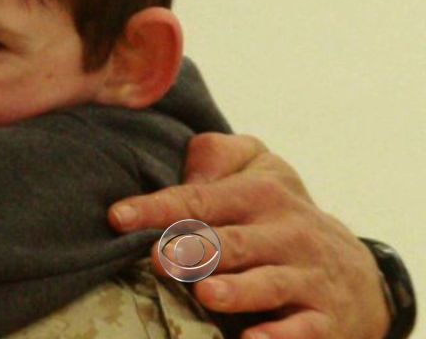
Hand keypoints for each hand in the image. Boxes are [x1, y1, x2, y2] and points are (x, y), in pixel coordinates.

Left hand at [108, 133, 388, 338]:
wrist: (357, 274)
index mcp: (261, 195)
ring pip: (269, 284)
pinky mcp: (324, 319)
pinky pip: (303, 330)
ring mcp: (307, 277)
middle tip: (159, 257)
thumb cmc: (279, 217)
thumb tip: (185, 170)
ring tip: (206, 293)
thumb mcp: (259, 171)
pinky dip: (280, 337)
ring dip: (237, 291)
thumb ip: (218, 156)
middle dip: (196, 251)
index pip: (200, 199)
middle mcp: (286, 234)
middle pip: (233, 242)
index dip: (157, 208)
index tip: (118, 217)